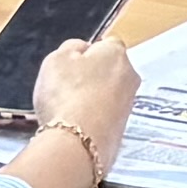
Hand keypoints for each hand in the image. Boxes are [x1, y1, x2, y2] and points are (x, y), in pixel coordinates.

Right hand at [35, 40, 139, 171]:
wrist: (77, 142)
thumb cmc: (66, 95)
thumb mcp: (56, 59)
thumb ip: (71, 48)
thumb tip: (81, 48)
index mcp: (116, 53)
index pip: (106, 45)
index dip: (85, 54)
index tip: (70, 66)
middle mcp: (130, 76)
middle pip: (109, 71)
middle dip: (91, 78)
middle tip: (66, 88)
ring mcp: (129, 105)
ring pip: (108, 96)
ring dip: (91, 101)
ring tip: (67, 111)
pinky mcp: (122, 129)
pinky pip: (105, 118)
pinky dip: (92, 121)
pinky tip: (75, 126)